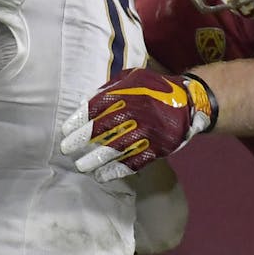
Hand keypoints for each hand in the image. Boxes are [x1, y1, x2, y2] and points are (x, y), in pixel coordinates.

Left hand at [61, 69, 217, 181]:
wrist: (189, 102)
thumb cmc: (154, 89)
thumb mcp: (132, 78)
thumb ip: (108, 89)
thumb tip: (83, 105)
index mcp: (126, 94)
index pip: (95, 108)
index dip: (77, 121)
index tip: (64, 131)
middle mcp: (135, 113)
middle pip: (101, 130)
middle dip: (81, 142)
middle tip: (66, 150)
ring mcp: (146, 132)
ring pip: (115, 149)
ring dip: (95, 160)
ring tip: (81, 166)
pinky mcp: (157, 148)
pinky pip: (133, 162)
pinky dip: (116, 171)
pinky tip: (102, 176)